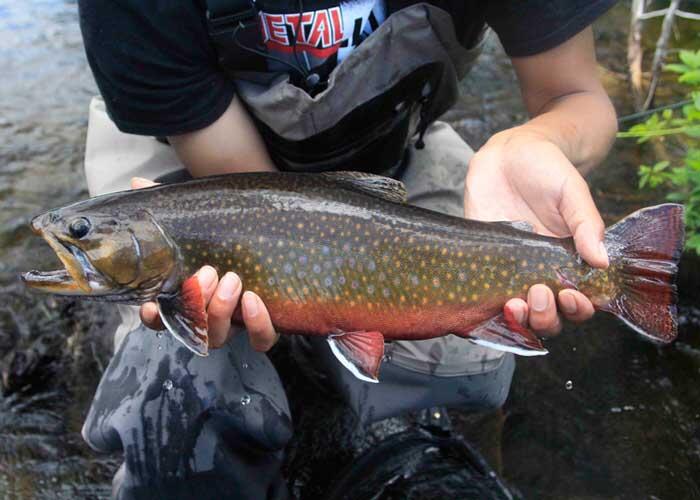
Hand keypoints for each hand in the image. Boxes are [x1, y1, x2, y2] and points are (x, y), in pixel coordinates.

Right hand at [131, 177, 278, 350]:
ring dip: (221, 310)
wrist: (276, 239)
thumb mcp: (202, 221)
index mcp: (189, 296)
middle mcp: (209, 316)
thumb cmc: (229, 235)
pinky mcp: (265, 326)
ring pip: (220, 336)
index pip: (162, 318)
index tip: (149, 306)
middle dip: (196, 304)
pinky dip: (257, 324)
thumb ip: (171, 208)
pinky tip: (254, 300)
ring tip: (232, 279)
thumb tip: (138, 184)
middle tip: (206, 273)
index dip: (153, 318)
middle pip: (192, 328)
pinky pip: (260, 339)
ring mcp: (236, 323)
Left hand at [464, 129, 608, 335]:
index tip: (570, 295)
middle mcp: (538, 272)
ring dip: (518, 318)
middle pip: (547, 317)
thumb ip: (586, 224)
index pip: (577, 301)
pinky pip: (481, 294)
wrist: (508, 152)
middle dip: (545, 317)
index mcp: (567, 261)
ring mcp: (508, 269)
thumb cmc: (547, 169)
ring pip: (516, 313)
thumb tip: (602, 262)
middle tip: (538, 293)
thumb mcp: (572, 192)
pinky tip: (485, 302)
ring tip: (514, 303)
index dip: (577, 309)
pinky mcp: (480, 261)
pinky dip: (484, 307)